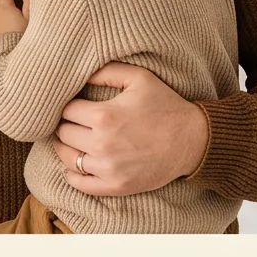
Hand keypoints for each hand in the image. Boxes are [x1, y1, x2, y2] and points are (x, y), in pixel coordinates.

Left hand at [53, 64, 210, 196]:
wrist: (192, 140)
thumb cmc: (166, 106)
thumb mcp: (140, 78)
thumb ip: (107, 71)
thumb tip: (80, 73)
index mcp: (104, 116)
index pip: (67, 110)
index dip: (70, 106)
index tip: (78, 106)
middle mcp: (102, 144)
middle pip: (63, 133)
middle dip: (67, 125)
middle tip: (76, 123)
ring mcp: (108, 168)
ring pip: (67, 158)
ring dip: (67, 148)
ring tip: (75, 141)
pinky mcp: (116, 186)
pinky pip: (79, 183)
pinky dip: (73, 174)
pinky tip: (78, 165)